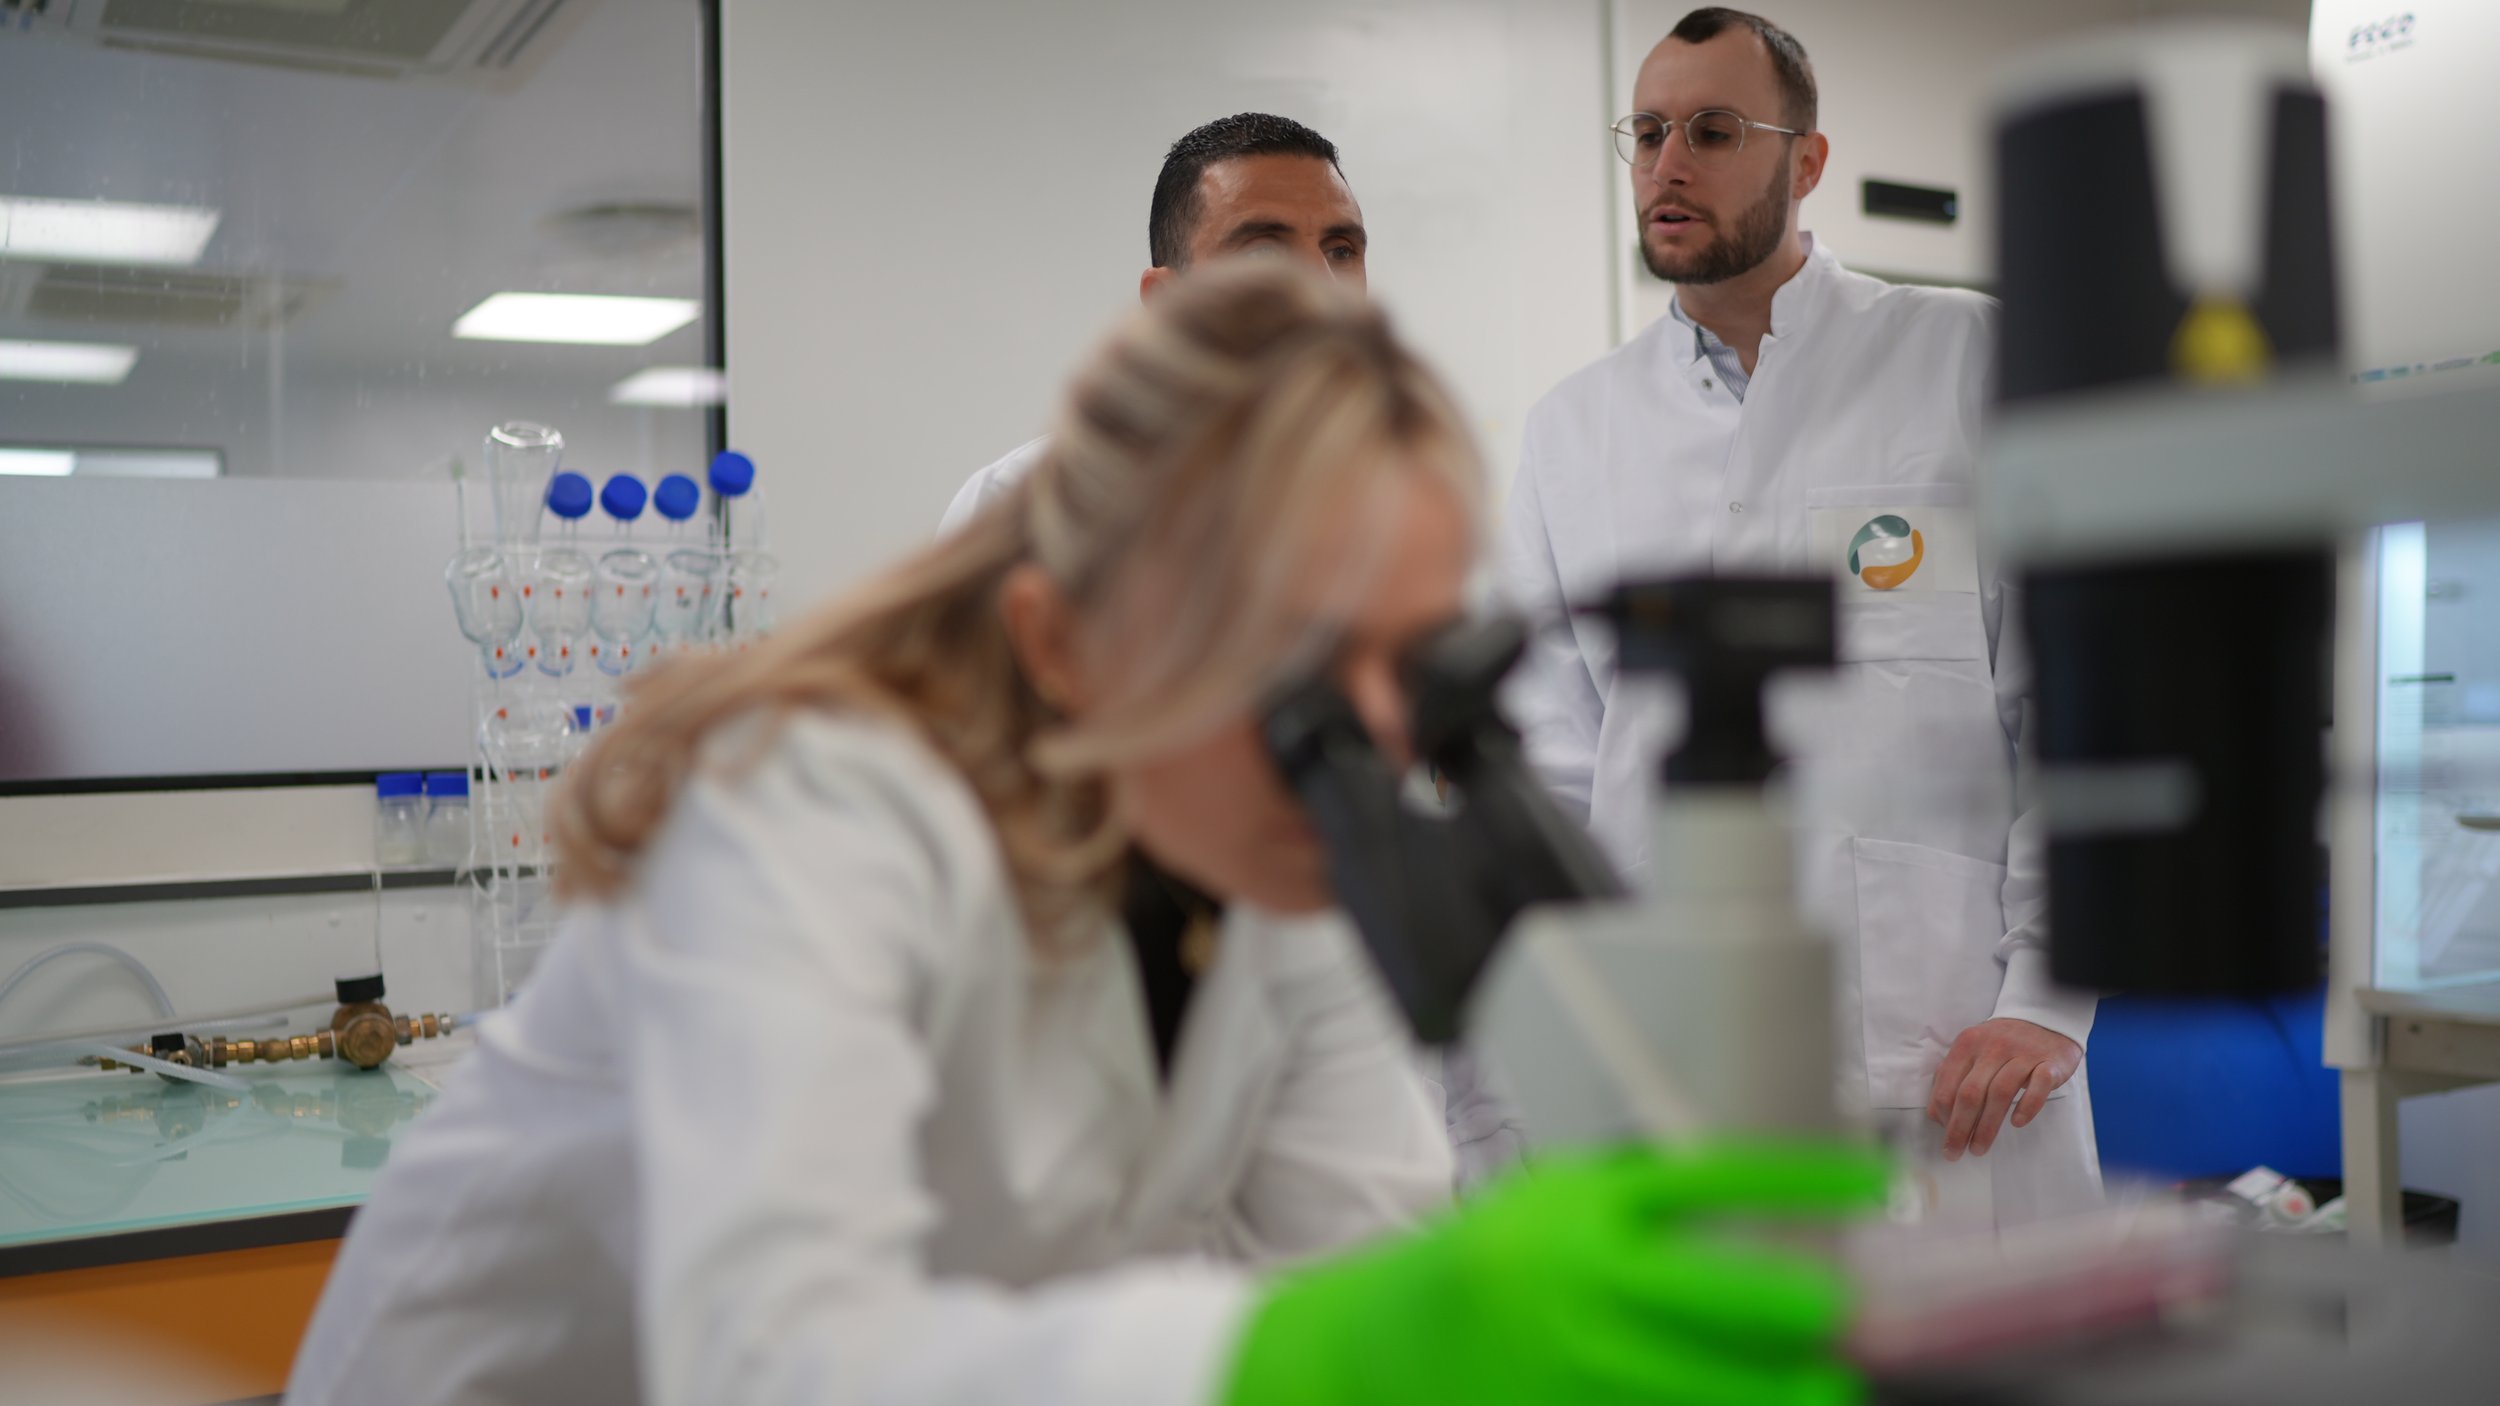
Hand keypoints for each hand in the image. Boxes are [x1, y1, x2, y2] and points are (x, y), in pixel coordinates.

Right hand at [1222, 1142, 1889, 1405]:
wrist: (1377, 1353)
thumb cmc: (1491, 1264)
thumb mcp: (1553, 1206)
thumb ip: (1643, 1210)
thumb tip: (1779, 1240)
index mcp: (1580, 1206)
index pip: (1714, 1180)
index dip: (1804, 1181)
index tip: (1878, 1185)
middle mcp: (1582, 1280)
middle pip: (1735, 1295)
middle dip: (1812, 1312)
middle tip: (1850, 1320)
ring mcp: (1577, 1365)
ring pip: (1721, 1386)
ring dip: (1783, 1390)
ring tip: (1818, 1386)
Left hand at [1925, 1018, 2080, 1159]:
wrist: (2045, 1019)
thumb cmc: (2002, 1044)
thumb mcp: (1973, 1051)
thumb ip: (1955, 1076)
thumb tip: (1937, 1114)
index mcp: (1968, 1045)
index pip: (1948, 1084)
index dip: (1943, 1114)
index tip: (1945, 1136)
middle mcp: (1993, 1048)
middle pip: (1971, 1092)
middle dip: (1960, 1127)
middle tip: (1956, 1152)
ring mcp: (2023, 1054)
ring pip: (2000, 1093)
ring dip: (1987, 1126)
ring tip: (1979, 1148)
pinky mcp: (2050, 1063)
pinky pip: (2038, 1086)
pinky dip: (2026, 1106)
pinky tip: (2017, 1123)